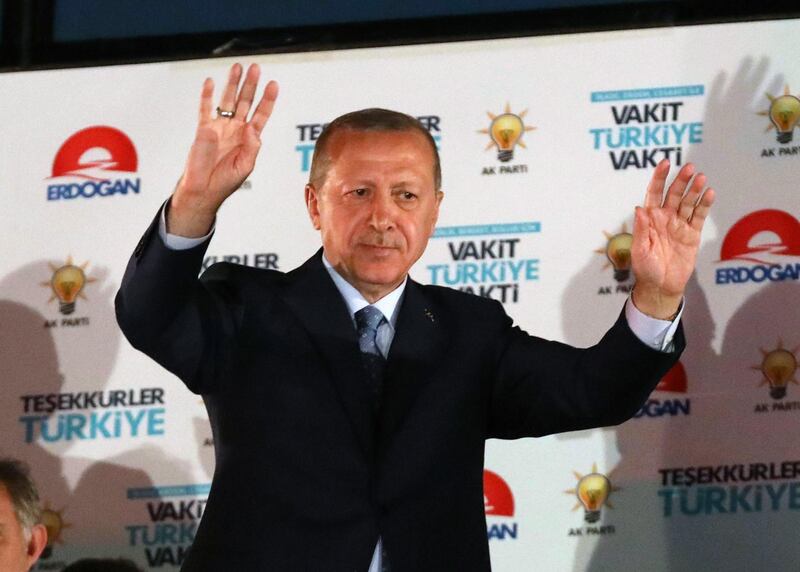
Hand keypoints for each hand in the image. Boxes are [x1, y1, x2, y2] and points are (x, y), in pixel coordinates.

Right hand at [169, 63, 278, 236]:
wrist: (204, 190)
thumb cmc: (226, 181)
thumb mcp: (245, 167)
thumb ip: (251, 147)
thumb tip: (252, 128)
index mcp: (249, 138)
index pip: (261, 114)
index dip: (268, 100)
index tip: (274, 84)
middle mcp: (235, 129)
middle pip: (245, 102)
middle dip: (251, 85)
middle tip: (255, 68)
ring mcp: (219, 127)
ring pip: (227, 101)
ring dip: (232, 84)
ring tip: (237, 67)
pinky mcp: (203, 130)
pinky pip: (205, 110)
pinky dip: (206, 96)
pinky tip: (210, 82)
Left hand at [631, 160, 714, 318]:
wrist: (661, 286)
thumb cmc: (645, 269)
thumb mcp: (640, 250)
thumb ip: (642, 230)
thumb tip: (640, 208)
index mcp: (650, 219)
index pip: (654, 193)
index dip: (659, 178)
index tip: (665, 163)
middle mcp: (665, 218)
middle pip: (674, 194)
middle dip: (681, 180)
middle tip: (690, 168)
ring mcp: (679, 225)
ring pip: (688, 202)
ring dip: (695, 190)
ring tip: (701, 178)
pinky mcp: (692, 234)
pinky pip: (699, 216)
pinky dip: (704, 205)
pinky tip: (710, 193)